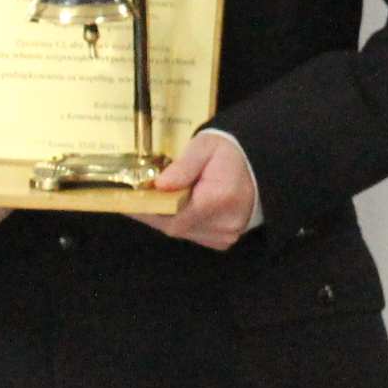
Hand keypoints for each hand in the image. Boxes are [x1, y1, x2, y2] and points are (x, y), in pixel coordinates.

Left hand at [147, 129, 260, 251]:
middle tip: (136, 200)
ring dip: (168, 218)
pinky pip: (193, 235)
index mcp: (217, 199)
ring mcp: (225, 235)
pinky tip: (177, 208)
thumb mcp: (205, 147)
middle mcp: (223, 223)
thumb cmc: (229, 153)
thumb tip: (160, 185)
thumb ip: (183, 167)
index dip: (148, 212)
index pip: (173, 215)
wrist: (260, 166)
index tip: (127, 203)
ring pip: (183, 233)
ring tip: (155, 202)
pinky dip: (182, 222)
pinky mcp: (224, 240)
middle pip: (175, 227)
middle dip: (154, 214)